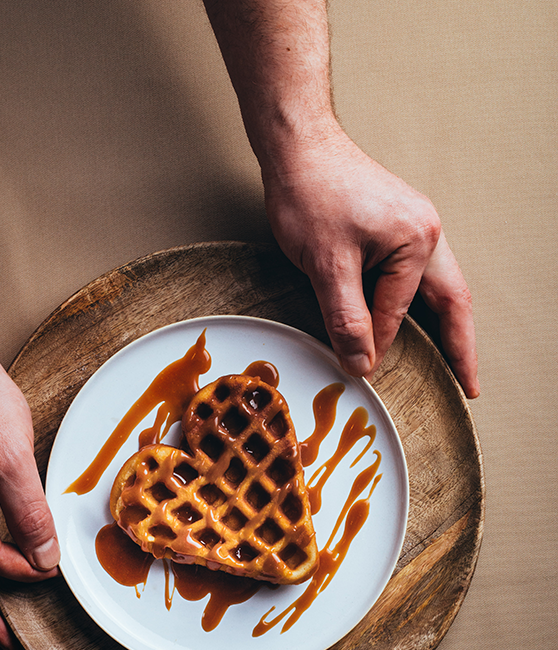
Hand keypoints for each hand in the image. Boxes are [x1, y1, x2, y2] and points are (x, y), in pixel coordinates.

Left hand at [263, 130, 478, 397]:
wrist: (296, 146)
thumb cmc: (310, 193)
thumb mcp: (326, 265)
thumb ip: (345, 319)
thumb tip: (360, 363)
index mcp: (417, 241)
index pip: (398, 313)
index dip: (376, 346)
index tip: (359, 370)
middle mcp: (426, 233)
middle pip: (450, 302)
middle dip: (459, 348)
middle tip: (469, 387)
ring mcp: (414, 228)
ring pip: (436, 290)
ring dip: (444, 326)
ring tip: (453, 363)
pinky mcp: (395, 228)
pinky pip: (416, 277)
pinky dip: (419, 305)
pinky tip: (417, 323)